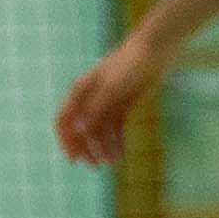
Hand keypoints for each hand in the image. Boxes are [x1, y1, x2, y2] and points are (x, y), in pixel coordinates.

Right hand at [54, 39, 159, 167]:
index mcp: (80, 92)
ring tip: (113, 163)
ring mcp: (107, 102)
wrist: (154, 51)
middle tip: (95, 166)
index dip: (66, 141)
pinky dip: (116, 141)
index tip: (73, 160)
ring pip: (100, 131)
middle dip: (86, 148)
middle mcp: (90, 98)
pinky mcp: (123, 105)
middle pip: (82, 129)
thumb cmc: (129, 65)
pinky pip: (115, 128)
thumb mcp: (111, 89)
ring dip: (103, 148)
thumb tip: (78, 130)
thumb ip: (95, 110)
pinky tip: (120, 155)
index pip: (64, 120)